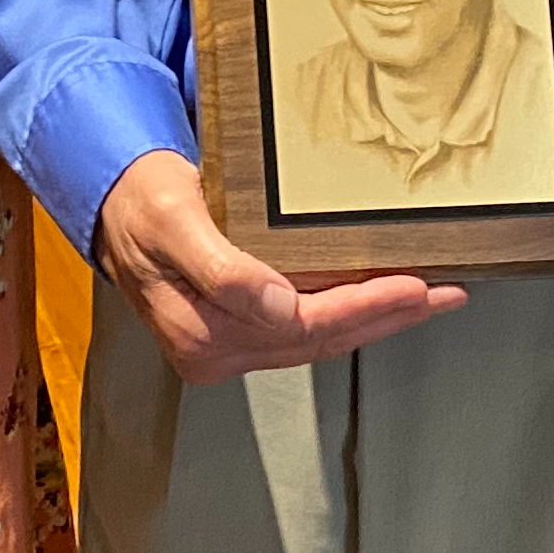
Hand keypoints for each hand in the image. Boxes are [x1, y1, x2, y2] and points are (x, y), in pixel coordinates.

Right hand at [92, 150, 463, 383]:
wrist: (109, 201)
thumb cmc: (140, 201)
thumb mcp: (175, 223)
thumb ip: (223, 270)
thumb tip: (277, 308)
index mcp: (203, 334)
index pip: (305, 328)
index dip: (365, 308)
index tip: (414, 286)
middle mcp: (215, 351)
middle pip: (320, 341)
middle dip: (386, 317)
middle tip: (444, 293)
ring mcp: (225, 346)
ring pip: (318, 340)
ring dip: (375, 319)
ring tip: (428, 298)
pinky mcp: (233, 331)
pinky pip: (303, 330)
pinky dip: (346, 314)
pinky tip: (376, 302)